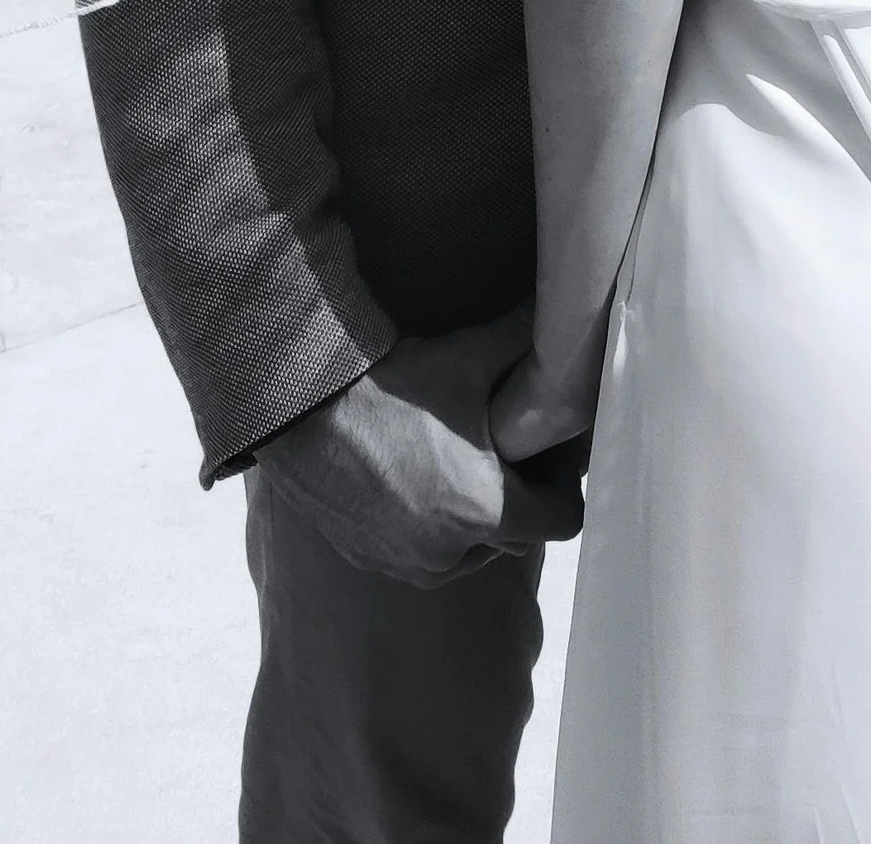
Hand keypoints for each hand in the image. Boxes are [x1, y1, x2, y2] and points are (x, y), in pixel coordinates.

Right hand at [255, 308, 582, 585]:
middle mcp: (451, 553)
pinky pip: (421, 553)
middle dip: (518, 496)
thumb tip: (567, 307)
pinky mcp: (371, 560)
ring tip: (459, 463)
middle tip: (508, 449)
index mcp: (486, 511)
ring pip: (468, 550)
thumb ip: (528, 336)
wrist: (303, 412)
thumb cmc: (394, 388)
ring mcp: (407, 563)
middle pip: (515, 535)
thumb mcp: (470, 356)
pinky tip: (417, 477)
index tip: (551, 454)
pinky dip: (428, 526)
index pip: (562, 520)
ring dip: (472, 516)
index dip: (564, 484)